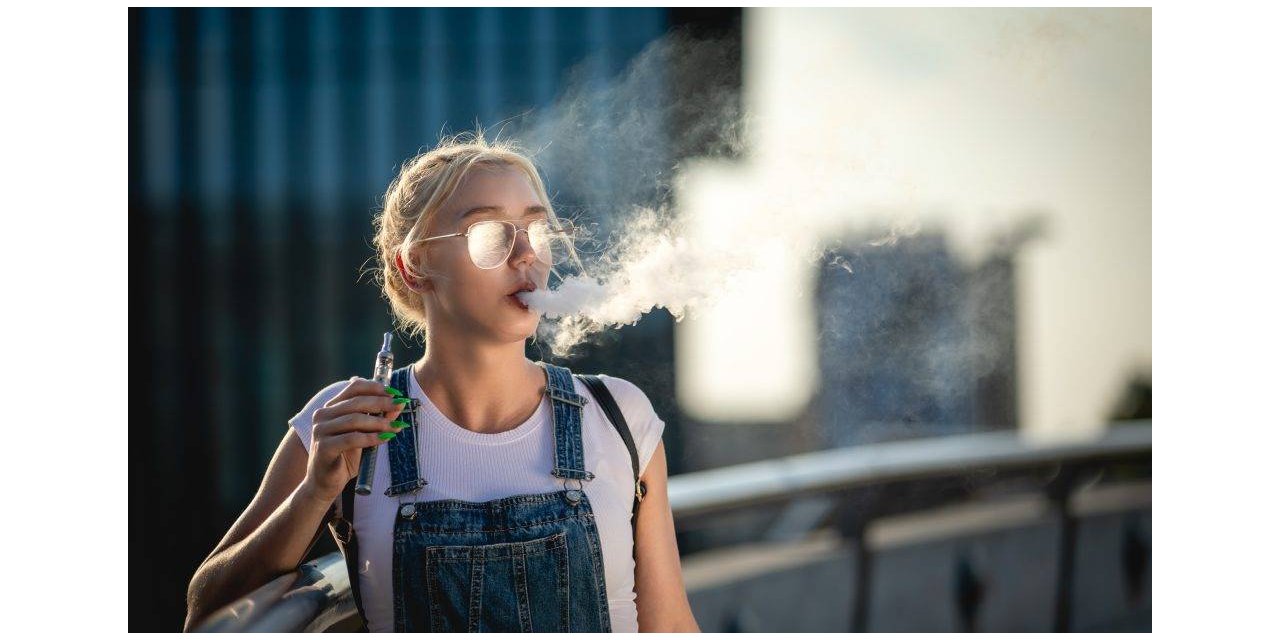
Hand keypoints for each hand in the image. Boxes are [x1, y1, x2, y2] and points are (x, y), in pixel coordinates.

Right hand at [301, 377, 408, 502]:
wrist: (324, 483)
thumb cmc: (344, 457)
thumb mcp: (364, 434)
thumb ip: (377, 418)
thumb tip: (398, 405)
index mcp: (331, 407)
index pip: (354, 387)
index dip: (376, 388)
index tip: (395, 393)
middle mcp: (322, 415)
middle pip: (356, 402)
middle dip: (382, 403)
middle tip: (400, 406)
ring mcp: (320, 431)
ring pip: (354, 420)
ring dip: (379, 422)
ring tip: (396, 426)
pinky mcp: (323, 448)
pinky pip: (351, 439)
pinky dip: (370, 438)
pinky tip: (385, 439)